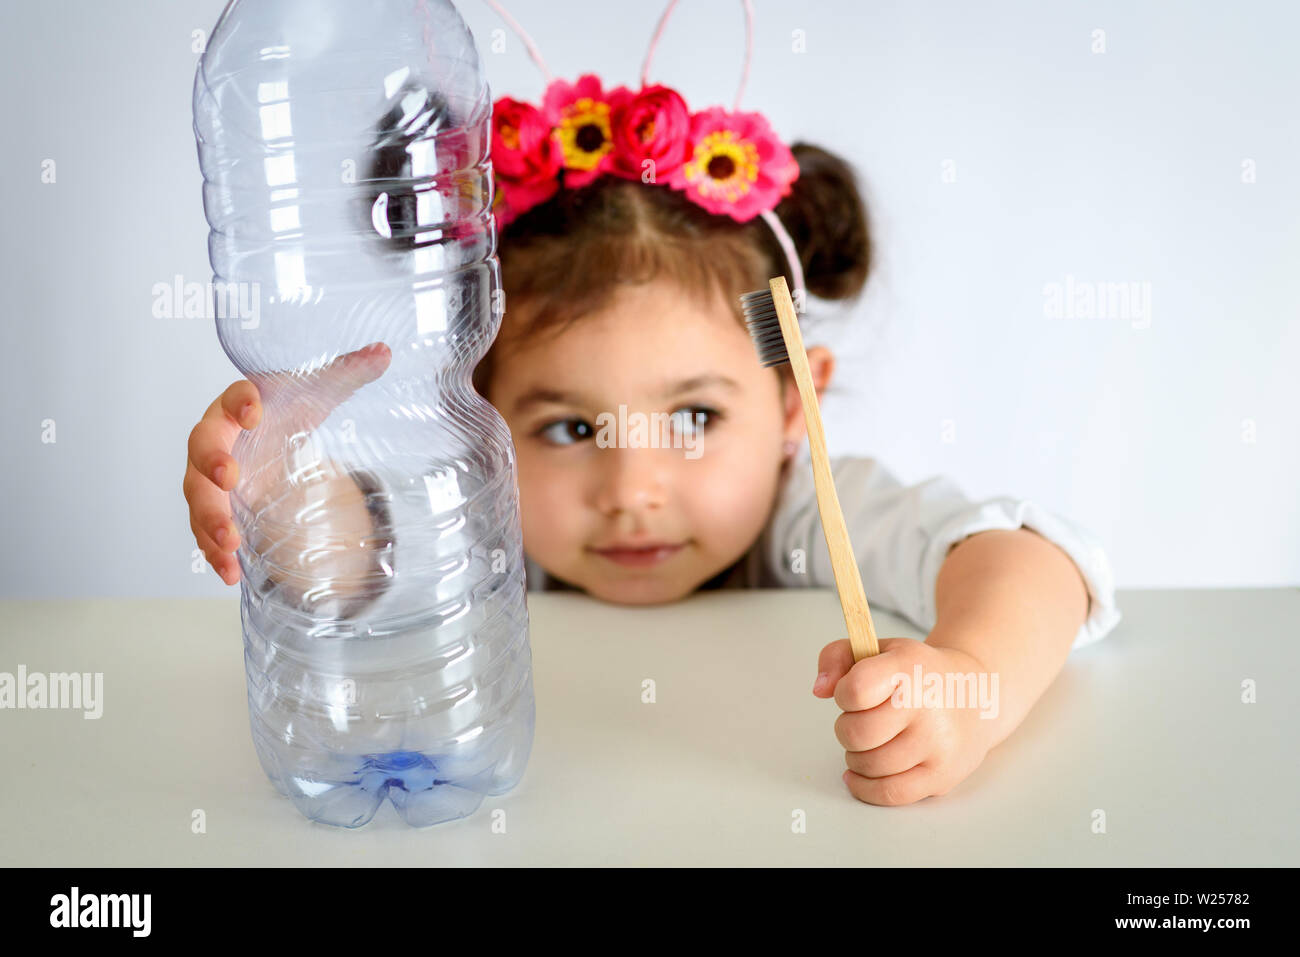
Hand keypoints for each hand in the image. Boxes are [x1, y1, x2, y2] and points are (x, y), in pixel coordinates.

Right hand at [182, 342, 392, 583]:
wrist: (272, 434)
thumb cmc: (286, 408)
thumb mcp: (318, 390)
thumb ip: (349, 371)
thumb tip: (385, 352)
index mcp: (237, 405)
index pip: (231, 398)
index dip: (239, 403)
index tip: (256, 410)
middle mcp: (216, 440)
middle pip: (202, 451)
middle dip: (211, 466)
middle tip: (228, 480)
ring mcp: (210, 478)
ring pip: (198, 498)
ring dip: (209, 521)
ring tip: (229, 545)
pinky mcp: (216, 508)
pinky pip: (204, 531)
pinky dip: (214, 553)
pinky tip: (229, 573)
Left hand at [813, 637, 997, 804]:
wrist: (976, 694)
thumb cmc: (918, 674)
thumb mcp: (880, 650)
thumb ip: (837, 657)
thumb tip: (820, 689)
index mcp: (908, 669)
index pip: (854, 690)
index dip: (843, 694)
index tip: (854, 694)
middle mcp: (926, 707)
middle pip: (855, 733)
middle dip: (847, 729)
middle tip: (862, 721)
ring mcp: (937, 745)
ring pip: (868, 765)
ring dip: (857, 757)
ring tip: (870, 742)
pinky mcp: (941, 776)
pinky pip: (889, 793)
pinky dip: (865, 787)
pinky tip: (860, 774)